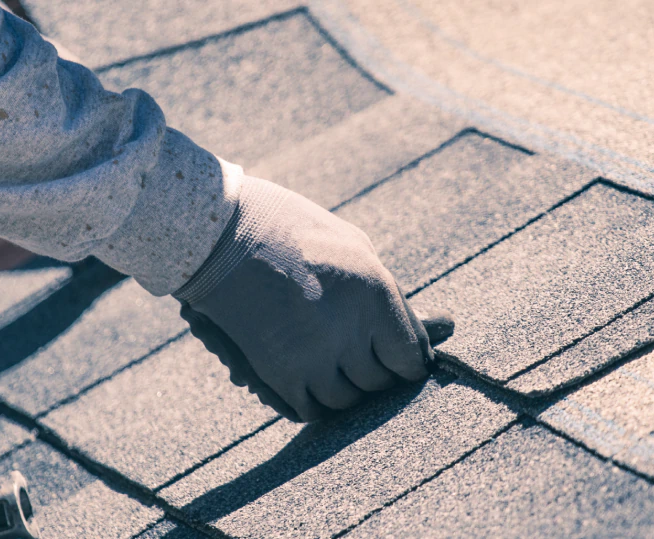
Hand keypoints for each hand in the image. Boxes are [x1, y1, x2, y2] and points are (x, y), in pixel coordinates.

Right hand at [176, 178, 442, 421]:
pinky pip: (311, 410)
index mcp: (377, 293)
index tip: (400, 359)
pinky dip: (314, 401)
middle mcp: (351, 332)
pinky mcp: (280, 375)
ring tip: (332, 365)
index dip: (408, 361)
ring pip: (347, 401)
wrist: (219, 235)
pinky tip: (309, 379)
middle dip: (374, 373)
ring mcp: (315, 358)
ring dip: (343, 388)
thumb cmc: (293, 229)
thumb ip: (389, 294)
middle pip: (380, 383)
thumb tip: (434, 326)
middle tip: (362, 357)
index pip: (413, 358)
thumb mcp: (354, 246)